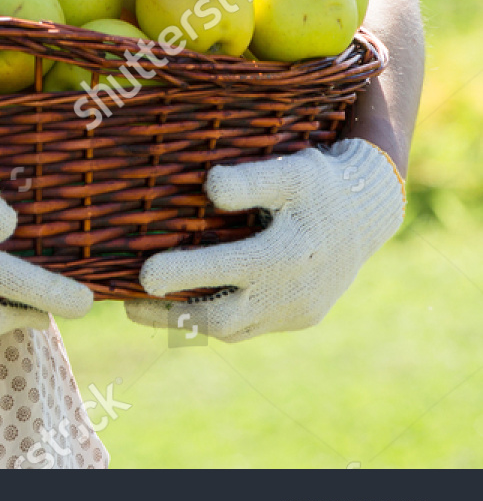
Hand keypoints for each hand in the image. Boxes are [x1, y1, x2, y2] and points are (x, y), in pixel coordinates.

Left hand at [124, 139, 405, 342]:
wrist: (368, 212)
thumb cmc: (321, 184)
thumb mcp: (291, 171)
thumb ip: (251, 179)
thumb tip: (209, 186)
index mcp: (288, 253)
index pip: (226, 270)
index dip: (184, 274)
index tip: (144, 274)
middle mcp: (292, 292)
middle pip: (223, 318)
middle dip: (173, 313)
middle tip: (131, 301)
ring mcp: (296, 312)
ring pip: (235, 329)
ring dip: (189, 320)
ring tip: (144, 307)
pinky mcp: (300, 319)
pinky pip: (252, 328)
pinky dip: (218, 320)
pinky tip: (187, 304)